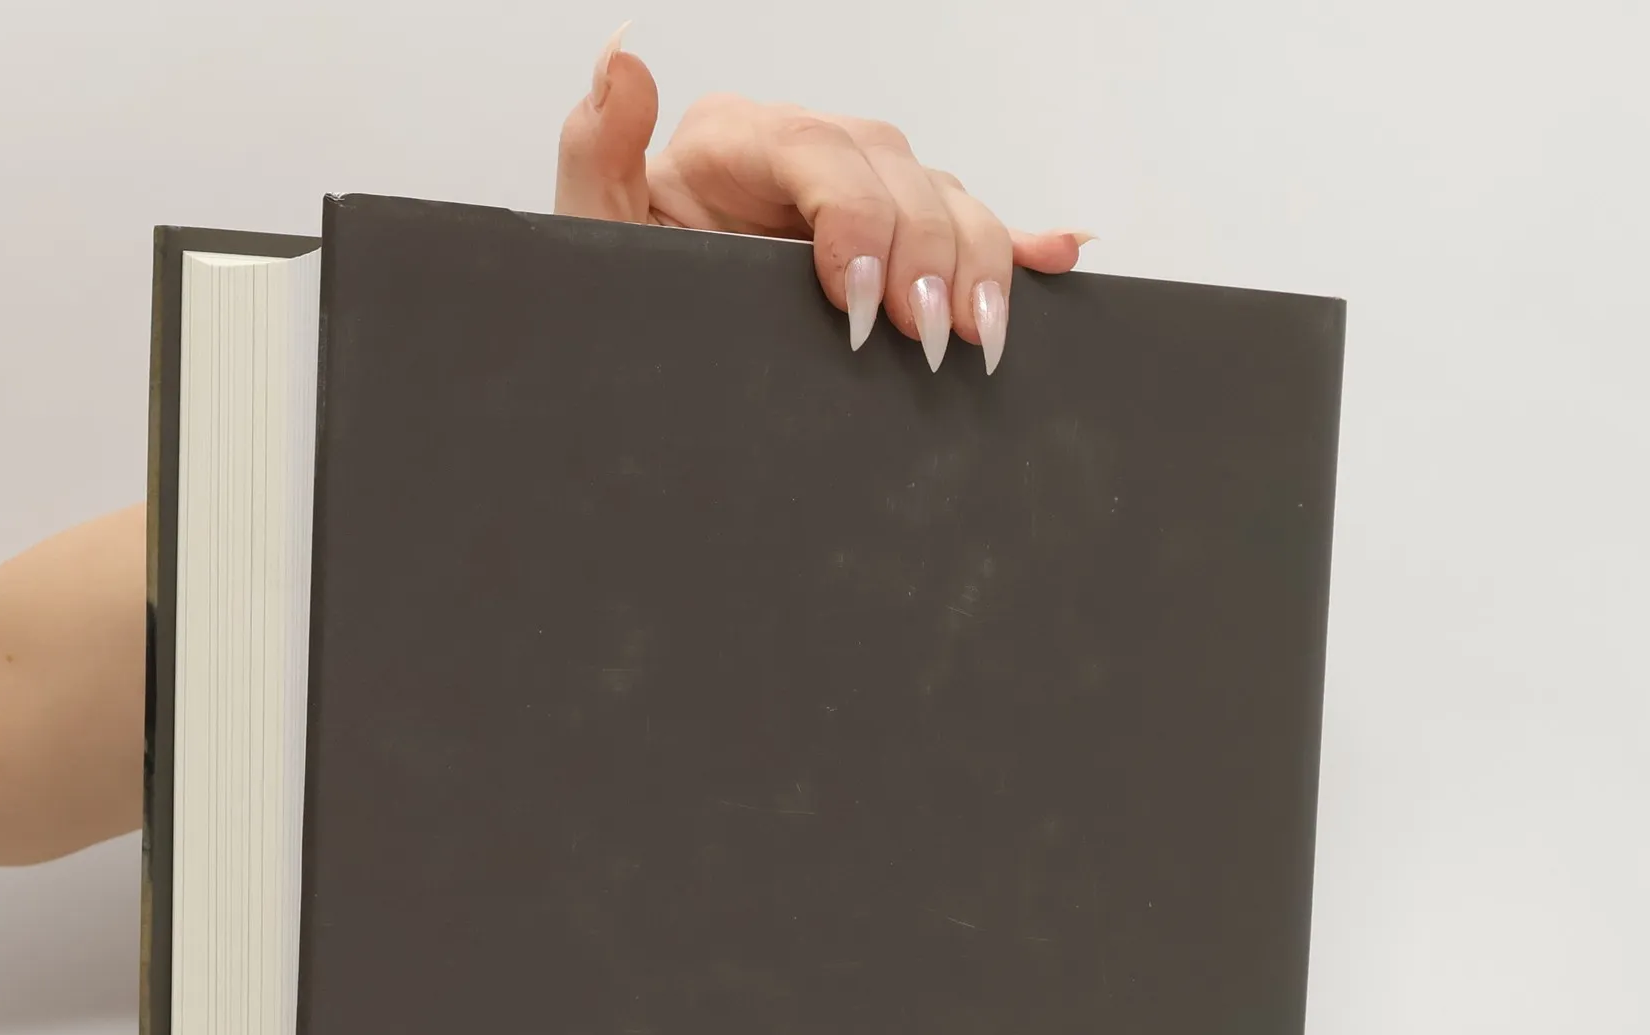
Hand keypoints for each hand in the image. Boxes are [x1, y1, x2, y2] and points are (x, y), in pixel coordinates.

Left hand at [555, 30, 1092, 374]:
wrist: (640, 357)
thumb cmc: (625, 297)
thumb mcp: (594, 236)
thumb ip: (599, 153)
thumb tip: (623, 63)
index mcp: (735, 144)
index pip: (818, 150)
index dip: (854, 220)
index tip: (856, 302)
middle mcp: (807, 159)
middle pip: (898, 172)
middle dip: (925, 256)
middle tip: (928, 339)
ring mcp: (858, 200)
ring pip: (944, 202)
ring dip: (978, 265)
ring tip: (979, 336)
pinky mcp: (891, 246)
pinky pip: (968, 231)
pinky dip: (1018, 245)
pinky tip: (1056, 259)